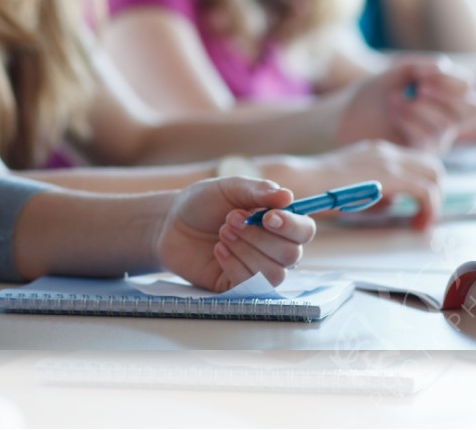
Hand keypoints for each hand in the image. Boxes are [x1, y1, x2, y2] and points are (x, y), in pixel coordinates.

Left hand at [156, 178, 314, 292]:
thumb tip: (287, 196)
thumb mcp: (229, 188)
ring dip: (246, 251)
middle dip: (258, 237)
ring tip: (222, 233)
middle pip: (291, 255)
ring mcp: (257, 269)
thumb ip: (257, 190)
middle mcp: (273, 249)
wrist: (170, 223)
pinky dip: (234, 265)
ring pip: (273, 273)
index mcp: (277, 223)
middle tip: (230, 220)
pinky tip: (218, 250)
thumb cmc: (202, 203)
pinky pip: (251, 286)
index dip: (292, 226)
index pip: (304, 231)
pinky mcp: (238, 286)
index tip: (268, 216)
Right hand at [273, 140, 445, 229]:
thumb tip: (394, 202)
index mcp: (376, 152)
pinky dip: (429, 209)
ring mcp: (387, 159)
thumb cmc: (317, 191)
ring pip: (434, 174)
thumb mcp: (353, 188)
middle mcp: (385, 150)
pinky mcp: (388, 175)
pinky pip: (425, 190)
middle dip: (436, 194)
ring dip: (434, 202)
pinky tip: (417, 225)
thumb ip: (376, 191)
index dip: (423, 188)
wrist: (300, 183)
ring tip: (421, 224)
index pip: (416, 164)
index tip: (416, 211)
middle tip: (423, 218)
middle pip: (432, 166)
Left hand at [334, 57, 475, 153]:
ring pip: (448, 124)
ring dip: (421, 108)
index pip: (470, 88)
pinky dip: (411, 121)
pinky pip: (429, 138)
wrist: (344, 117)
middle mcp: (446, 120)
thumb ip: (418, 65)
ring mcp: (436, 140)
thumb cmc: (372, 95)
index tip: (423, 73)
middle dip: (447, 95)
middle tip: (419, 88)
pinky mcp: (419, 155)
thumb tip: (443, 65)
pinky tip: (393, 111)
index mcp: (445, 98)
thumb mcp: (395, 73)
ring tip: (395, 100)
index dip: (454, 79)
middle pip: (474, 108)